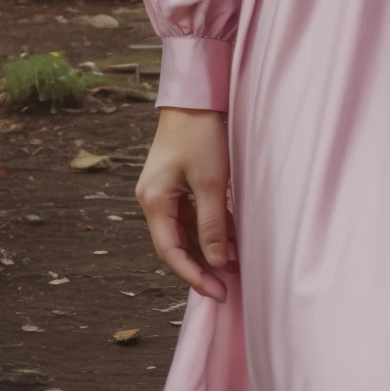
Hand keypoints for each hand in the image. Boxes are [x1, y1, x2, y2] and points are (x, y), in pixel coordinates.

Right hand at [137, 106, 235, 300]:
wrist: (197, 98)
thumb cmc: (201, 135)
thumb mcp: (211, 182)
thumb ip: (213, 224)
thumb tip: (218, 261)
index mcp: (154, 202)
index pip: (171, 252)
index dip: (193, 276)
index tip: (217, 292)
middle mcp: (154, 201)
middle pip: (176, 245)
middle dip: (201, 266)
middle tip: (228, 286)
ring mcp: (165, 193)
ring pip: (186, 232)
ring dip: (209, 248)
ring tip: (236, 266)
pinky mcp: (178, 184)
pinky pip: (193, 216)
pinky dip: (211, 228)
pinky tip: (232, 238)